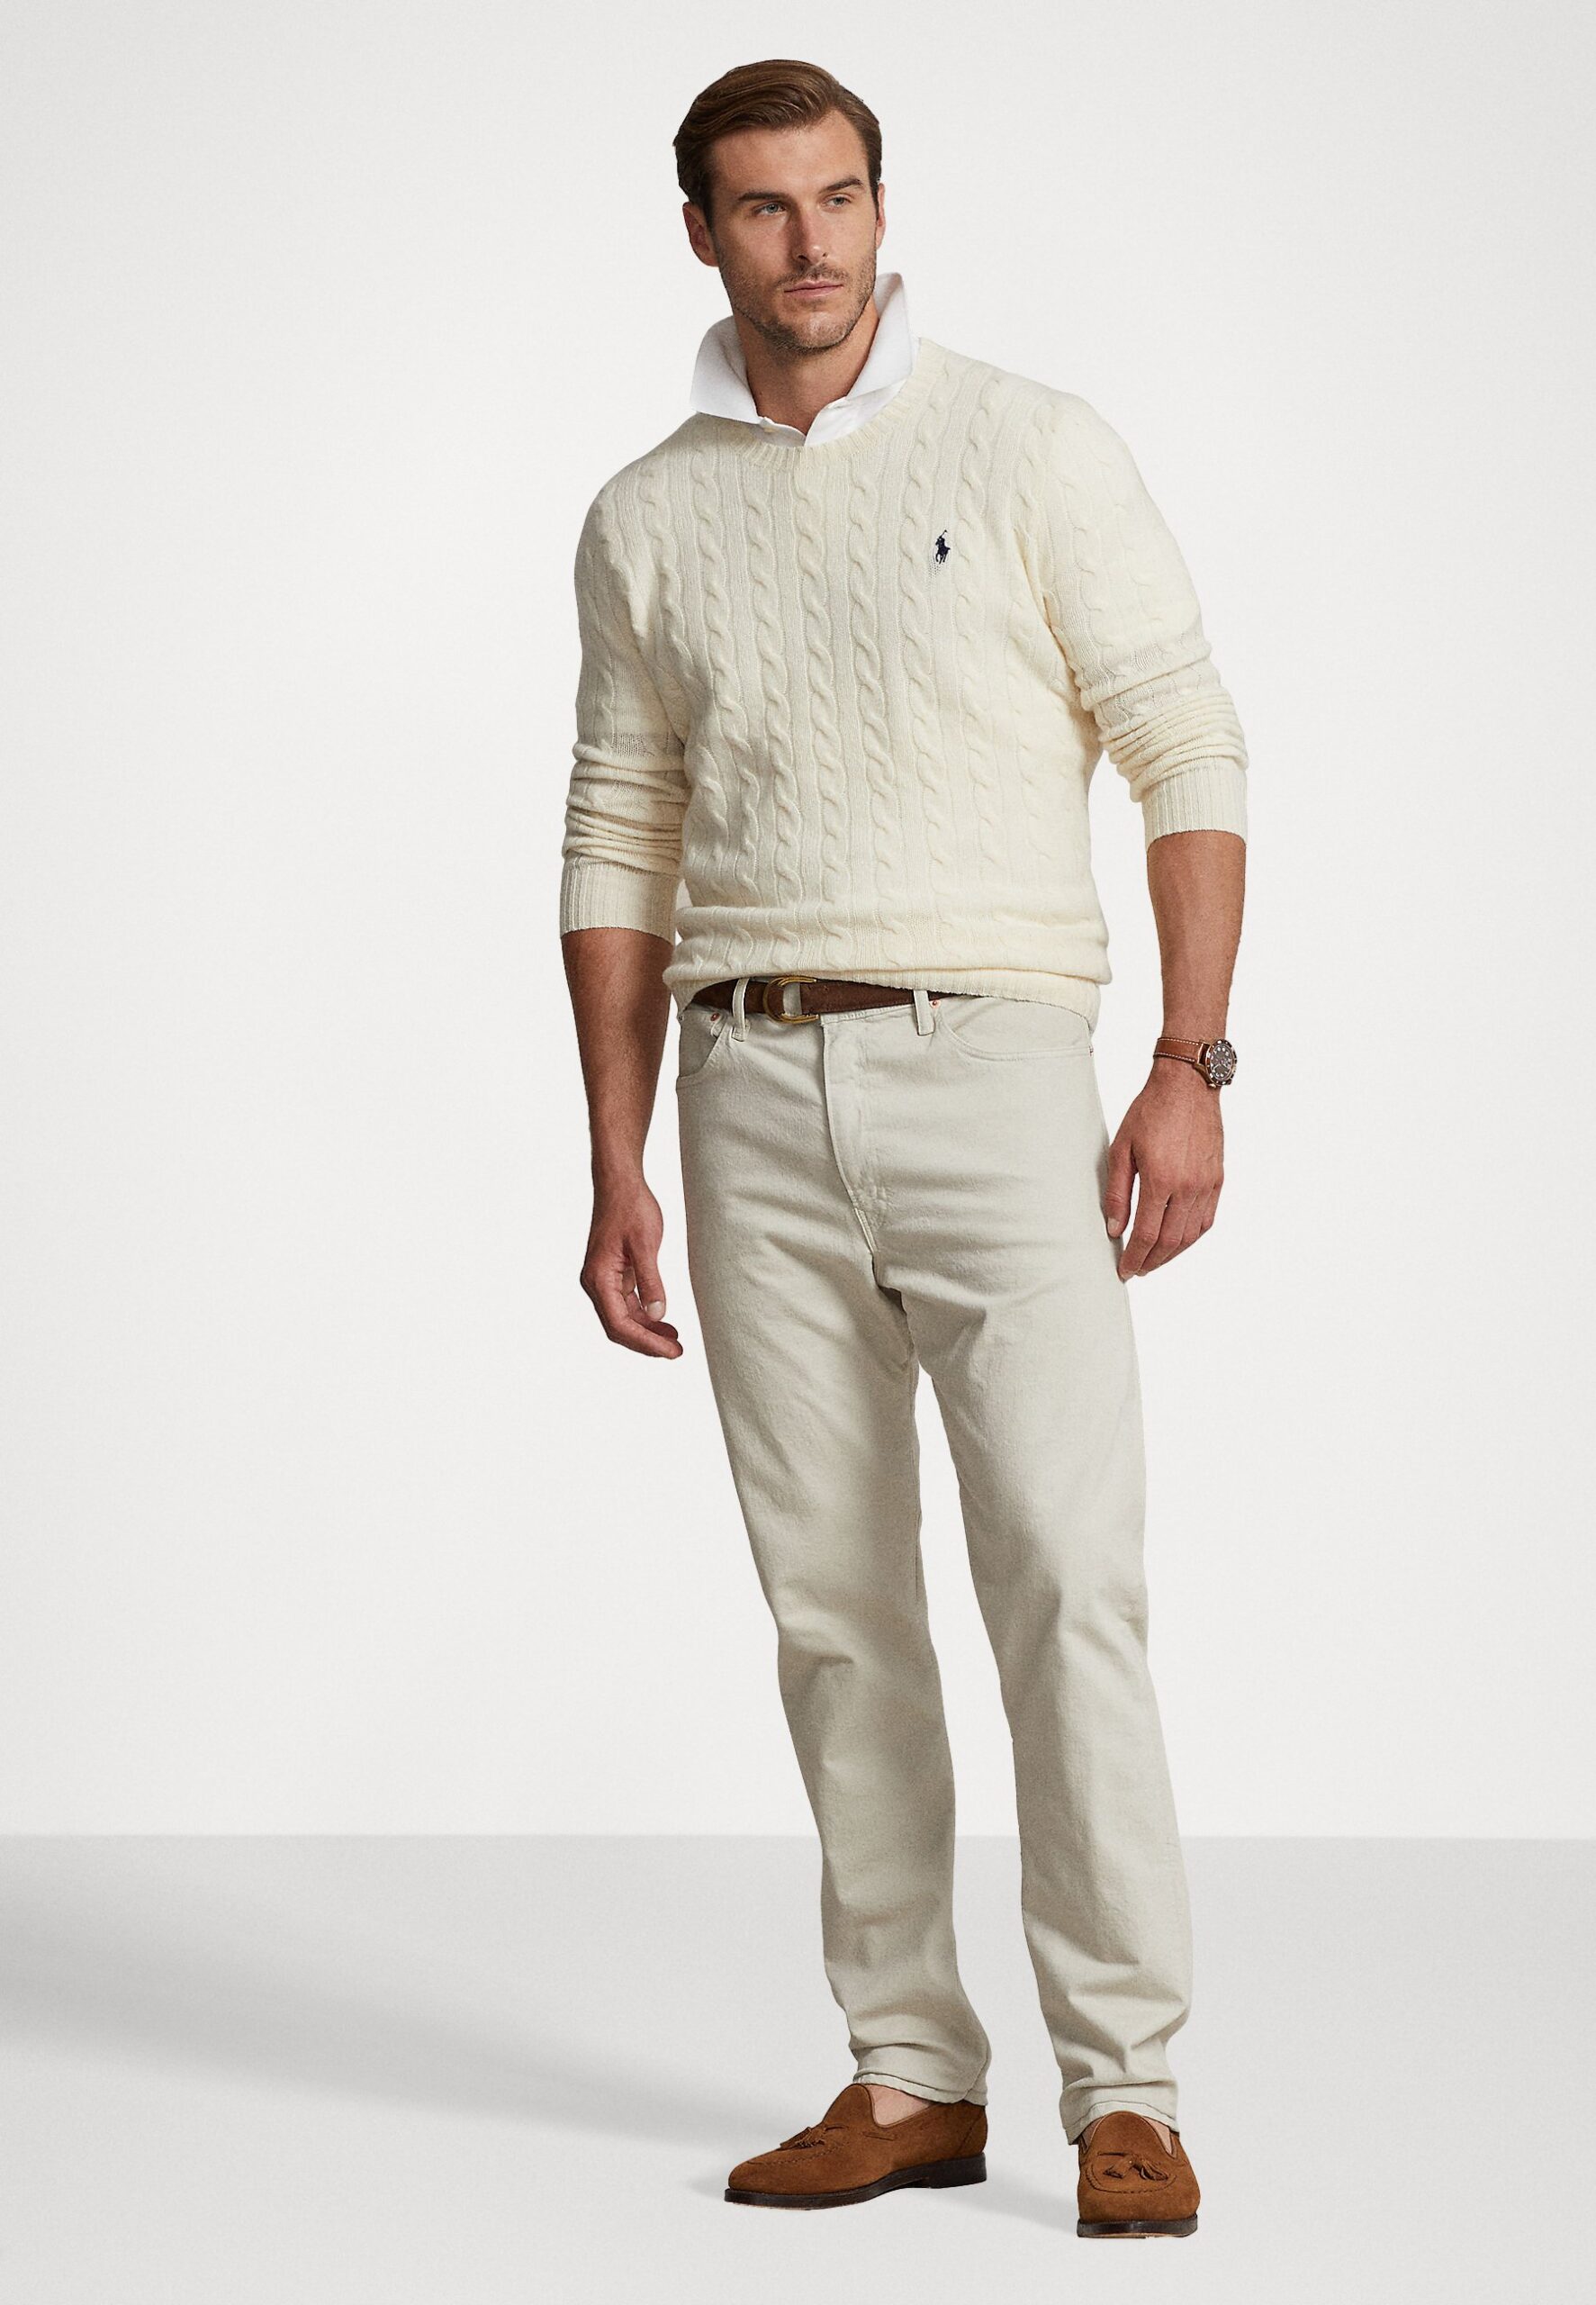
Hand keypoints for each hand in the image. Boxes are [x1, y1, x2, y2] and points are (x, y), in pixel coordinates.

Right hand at [579, 1174, 683, 1356]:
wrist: (619, 1183)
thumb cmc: (630, 1207)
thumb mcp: (646, 1244)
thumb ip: (651, 1281)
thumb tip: (658, 1315)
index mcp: (599, 1278)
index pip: (619, 1324)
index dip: (645, 1342)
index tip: (670, 1351)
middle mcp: (596, 1283)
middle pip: (618, 1326)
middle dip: (647, 1342)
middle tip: (676, 1352)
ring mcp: (603, 1279)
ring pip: (622, 1317)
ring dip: (647, 1331)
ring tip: (674, 1341)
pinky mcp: (612, 1273)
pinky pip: (626, 1303)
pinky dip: (644, 1315)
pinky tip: (663, 1321)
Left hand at [1103, 1062, 1223, 1278]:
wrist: (1187, 1086)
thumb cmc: (1150, 1112)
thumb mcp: (1121, 1149)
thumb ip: (1118, 1193)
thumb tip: (1114, 1229)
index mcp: (1161, 1180)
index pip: (1146, 1235)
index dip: (1134, 1257)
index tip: (1124, 1270)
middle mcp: (1188, 1187)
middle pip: (1170, 1242)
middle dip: (1151, 1262)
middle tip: (1137, 1270)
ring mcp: (1206, 1185)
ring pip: (1191, 1236)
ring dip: (1172, 1254)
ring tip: (1154, 1260)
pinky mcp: (1217, 1179)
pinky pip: (1206, 1219)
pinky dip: (1191, 1237)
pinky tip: (1178, 1241)